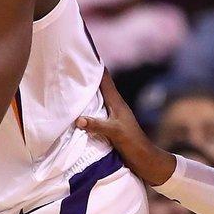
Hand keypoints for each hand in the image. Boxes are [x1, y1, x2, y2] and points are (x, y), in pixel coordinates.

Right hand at [76, 70, 175, 186]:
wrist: (146, 161)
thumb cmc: (134, 144)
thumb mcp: (115, 133)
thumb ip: (98, 125)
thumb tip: (78, 118)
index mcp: (117, 102)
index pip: (105, 78)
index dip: (95, 65)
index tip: (83, 52)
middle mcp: (114, 106)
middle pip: (98, 86)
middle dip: (86, 76)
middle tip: (68, 66)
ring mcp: (111, 116)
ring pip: (95, 99)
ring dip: (84, 92)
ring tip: (68, 84)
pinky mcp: (109, 126)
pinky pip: (94, 112)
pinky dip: (85, 108)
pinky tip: (74, 110)